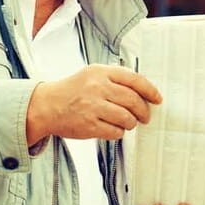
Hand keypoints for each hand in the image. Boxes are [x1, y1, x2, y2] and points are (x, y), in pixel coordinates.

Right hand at [25, 64, 161, 144]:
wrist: (47, 105)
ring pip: (127, 118)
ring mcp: (93, 107)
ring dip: (132, 123)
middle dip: (144, 111)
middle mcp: (97, 88)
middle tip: (145, 116)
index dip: (150, 90)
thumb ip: (115, 77)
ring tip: (128, 122)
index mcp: (101, 72)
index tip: (157, 98)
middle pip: (133, 100)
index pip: (134, 79)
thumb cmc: (73, 90)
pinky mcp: (89, 125)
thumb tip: (143, 89)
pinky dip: (119, 132)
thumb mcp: (92, 73)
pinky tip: (114, 128)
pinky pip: (115, 131)